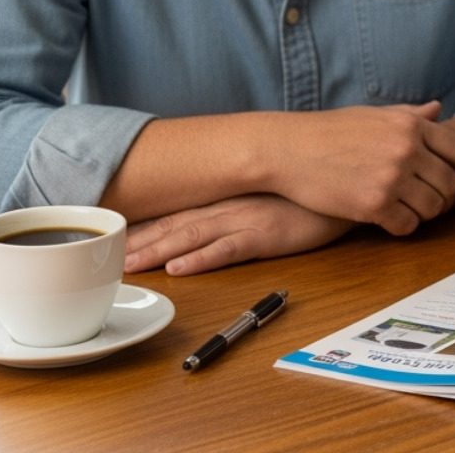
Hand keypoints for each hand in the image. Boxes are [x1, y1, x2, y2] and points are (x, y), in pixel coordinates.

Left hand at [124, 194, 353, 275]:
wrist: (348, 186)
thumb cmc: (311, 191)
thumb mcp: (270, 192)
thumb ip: (243, 200)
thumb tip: (217, 213)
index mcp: (230, 197)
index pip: (179, 212)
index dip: (146, 227)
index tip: (116, 239)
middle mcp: (232, 205)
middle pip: (176, 225)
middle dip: (140, 243)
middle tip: (106, 259)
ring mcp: (248, 218)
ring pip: (192, 237)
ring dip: (158, 252)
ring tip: (129, 267)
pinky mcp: (268, 235)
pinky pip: (229, 249)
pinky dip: (202, 259)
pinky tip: (179, 268)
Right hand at [267, 102, 454, 234]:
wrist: (288, 149)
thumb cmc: (329, 131)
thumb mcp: (374, 115)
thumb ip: (410, 115)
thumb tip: (437, 109)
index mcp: (411, 125)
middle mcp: (407, 150)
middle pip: (450, 184)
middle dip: (446, 197)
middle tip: (433, 202)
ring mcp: (392, 177)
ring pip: (432, 208)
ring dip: (425, 213)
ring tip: (410, 210)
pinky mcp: (374, 205)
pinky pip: (408, 225)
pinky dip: (404, 226)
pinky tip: (390, 221)